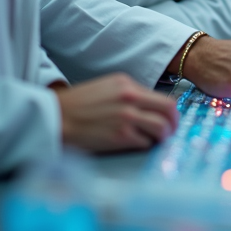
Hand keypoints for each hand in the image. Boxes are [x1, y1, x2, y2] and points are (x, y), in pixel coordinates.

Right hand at [54, 73, 178, 152]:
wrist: (56, 117)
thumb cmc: (78, 104)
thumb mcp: (107, 88)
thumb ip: (130, 94)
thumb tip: (149, 108)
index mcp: (127, 84)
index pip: (163, 98)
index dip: (170, 112)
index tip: (170, 119)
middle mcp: (130, 98)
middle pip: (169, 111)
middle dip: (173, 123)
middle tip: (170, 131)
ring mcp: (127, 117)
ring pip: (161, 128)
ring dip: (162, 136)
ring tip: (156, 140)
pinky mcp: (120, 136)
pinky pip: (145, 142)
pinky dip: (145, 145)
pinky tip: (138, 144)